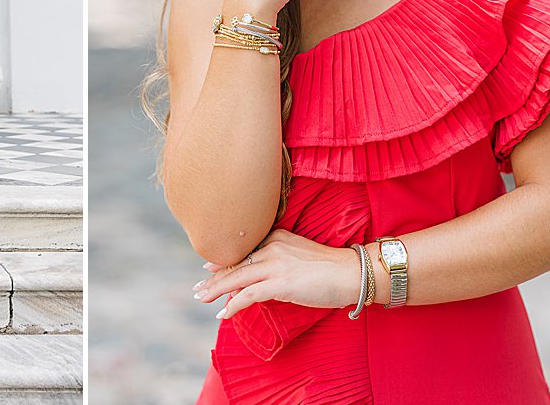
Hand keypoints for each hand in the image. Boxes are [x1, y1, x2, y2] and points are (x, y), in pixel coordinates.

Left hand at [192, 229, 360, 318]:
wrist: (352, 273)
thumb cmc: (329, 269)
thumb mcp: (298, 256)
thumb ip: (279, 260)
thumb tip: (261, 278)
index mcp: (276, 236)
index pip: (243, 249)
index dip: (224, 260)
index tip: (208, 267)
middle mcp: (272, 246)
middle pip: (235, 262)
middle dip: (213, 276)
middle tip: (197, 287)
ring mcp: (275, 264)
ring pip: (236, 277)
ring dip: (215, 289)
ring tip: (201, 298)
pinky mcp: (280, 283)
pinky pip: (248, 295)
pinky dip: (233, 305)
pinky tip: (223, 314)